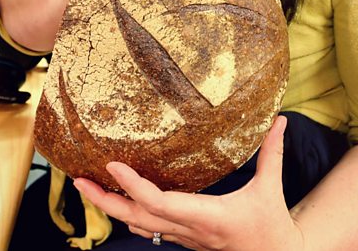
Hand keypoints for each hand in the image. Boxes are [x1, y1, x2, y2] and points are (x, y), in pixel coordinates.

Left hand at [73, 116, 303, 250]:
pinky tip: (117, 201)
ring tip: (87, 186)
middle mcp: (189, 230)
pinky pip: (148, 228)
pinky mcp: (184, 239)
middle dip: (104, 200)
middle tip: (78, 180)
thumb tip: (280, 119)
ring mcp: (183, 238)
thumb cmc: (272, 225)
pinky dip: (128, 214)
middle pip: (136, 218)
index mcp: (206, 216)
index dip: (133, 186)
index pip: (159, 203)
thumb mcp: (271, 187)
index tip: (112, 165)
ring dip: (111, 208)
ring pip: (138, 226)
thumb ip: (272, 152)